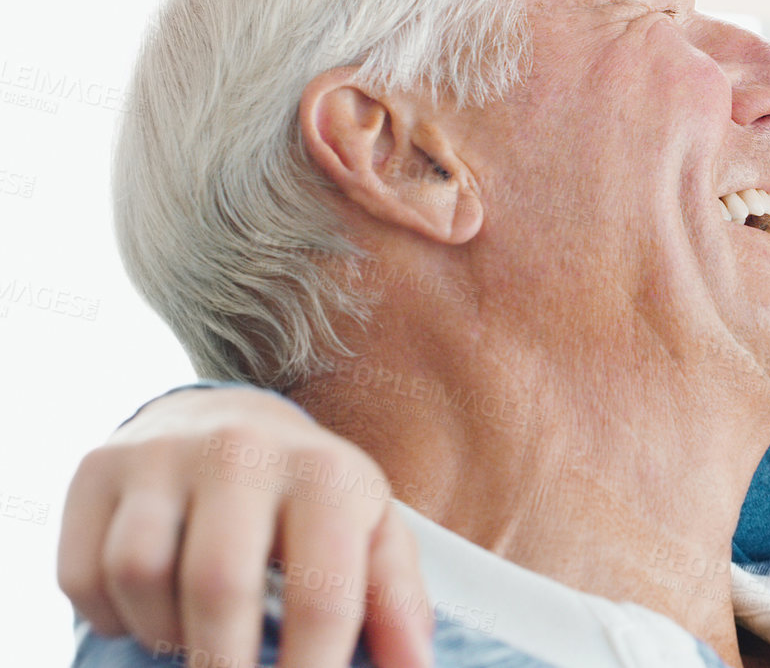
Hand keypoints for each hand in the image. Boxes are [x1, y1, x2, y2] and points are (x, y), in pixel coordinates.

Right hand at [57, 386, 433, 667]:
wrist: (230, 419)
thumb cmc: (311, 499)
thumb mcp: (370, 533)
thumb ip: (395, 603)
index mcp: (326, 474)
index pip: (321, 595)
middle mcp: (243, 451)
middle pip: (219, 588)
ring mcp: (163, 454)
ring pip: (141, 576)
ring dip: (163, 636)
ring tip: (195, 641)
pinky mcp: (97, 467)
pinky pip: (84, 573)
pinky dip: (111, 615)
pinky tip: (148, 610)